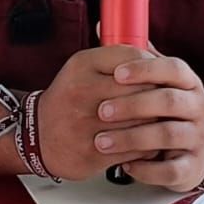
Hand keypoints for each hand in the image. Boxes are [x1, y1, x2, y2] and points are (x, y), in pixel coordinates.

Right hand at [36, 46, 163, 180]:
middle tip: (165, 101)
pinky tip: (145, 141)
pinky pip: (138, 149)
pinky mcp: (93, 152)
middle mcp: (82, 91)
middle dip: (159, 96)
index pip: (133, 58)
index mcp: (81, 65)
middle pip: (143, 89)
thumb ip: (116, 59)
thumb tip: (154, 52)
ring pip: (144, 121)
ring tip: (157, 122)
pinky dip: (148, 146)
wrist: (38, 135)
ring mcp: (87, 123)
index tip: (159, 75)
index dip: (153, 67)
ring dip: (157, 123)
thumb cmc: (68, 100)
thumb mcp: (83, 69)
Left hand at [96, 54, 203, 191]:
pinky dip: (145, 169)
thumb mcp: (153, 78)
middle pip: (168, 101)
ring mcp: (197, 138)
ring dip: (131, 138)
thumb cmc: (162, 107)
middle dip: (131, 105)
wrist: (191, 144)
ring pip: (167, 135)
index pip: (173, 68)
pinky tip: (124, 165)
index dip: (145, 69)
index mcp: (187, 81)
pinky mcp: (192, 166)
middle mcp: (197, 107)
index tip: (116, 74)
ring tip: (101, 141)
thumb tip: (103, 26)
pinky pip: (171, 169)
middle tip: (101, 111)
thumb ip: (132, 54)